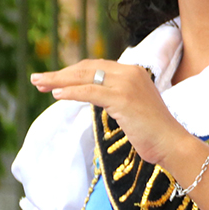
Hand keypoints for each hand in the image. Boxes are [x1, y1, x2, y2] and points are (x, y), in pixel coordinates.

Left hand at [31, 59, 188, 165]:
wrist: (171, 142)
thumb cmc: (152, 130)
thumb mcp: (133, 106)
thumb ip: (117, 95)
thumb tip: (92, 94)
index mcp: (134, 72)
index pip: (96, 66)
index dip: (72, 72)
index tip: (53, 80)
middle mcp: (131, 72)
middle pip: (87, 68)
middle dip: (60, 74)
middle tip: (38, 80)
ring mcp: (127, 84)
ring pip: (85, 77)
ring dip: (58, 80)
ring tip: (39, 84)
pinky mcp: (122, 98)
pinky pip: (89, 92)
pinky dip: (71, 92)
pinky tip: (56, 95)